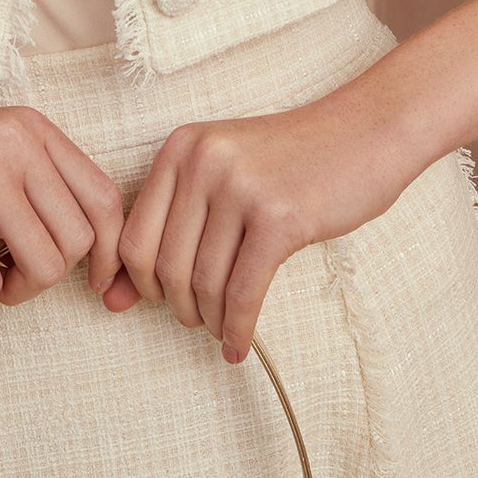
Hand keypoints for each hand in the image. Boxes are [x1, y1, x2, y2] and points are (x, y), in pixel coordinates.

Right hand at [0, 92, 126, 318]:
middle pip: (80, 240)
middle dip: (53, 277)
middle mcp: (17, 147)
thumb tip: (91, 248)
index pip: (104, 198)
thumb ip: (38, 180)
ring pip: (46, 266)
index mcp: (33, 129)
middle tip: (14, 279)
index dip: (112, 251)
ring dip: (20, 293)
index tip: (99, 282)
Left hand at [102, 89, 422, 361]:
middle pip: (164, 266)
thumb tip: (113, 300)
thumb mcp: (222, 176)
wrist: (365, 132)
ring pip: (203, 284)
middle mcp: (203, 161)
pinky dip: (237, 329)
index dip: (138, 283)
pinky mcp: (279, 218)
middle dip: (177, 307)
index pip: (133, 235)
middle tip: (196, 319)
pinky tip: (240, 345)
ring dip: (208, 321)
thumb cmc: (291, 162)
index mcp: (181, 148)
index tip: (152, 303)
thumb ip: (168, 228)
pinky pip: (242, 293)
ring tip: (221, 328)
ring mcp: (240, 187)